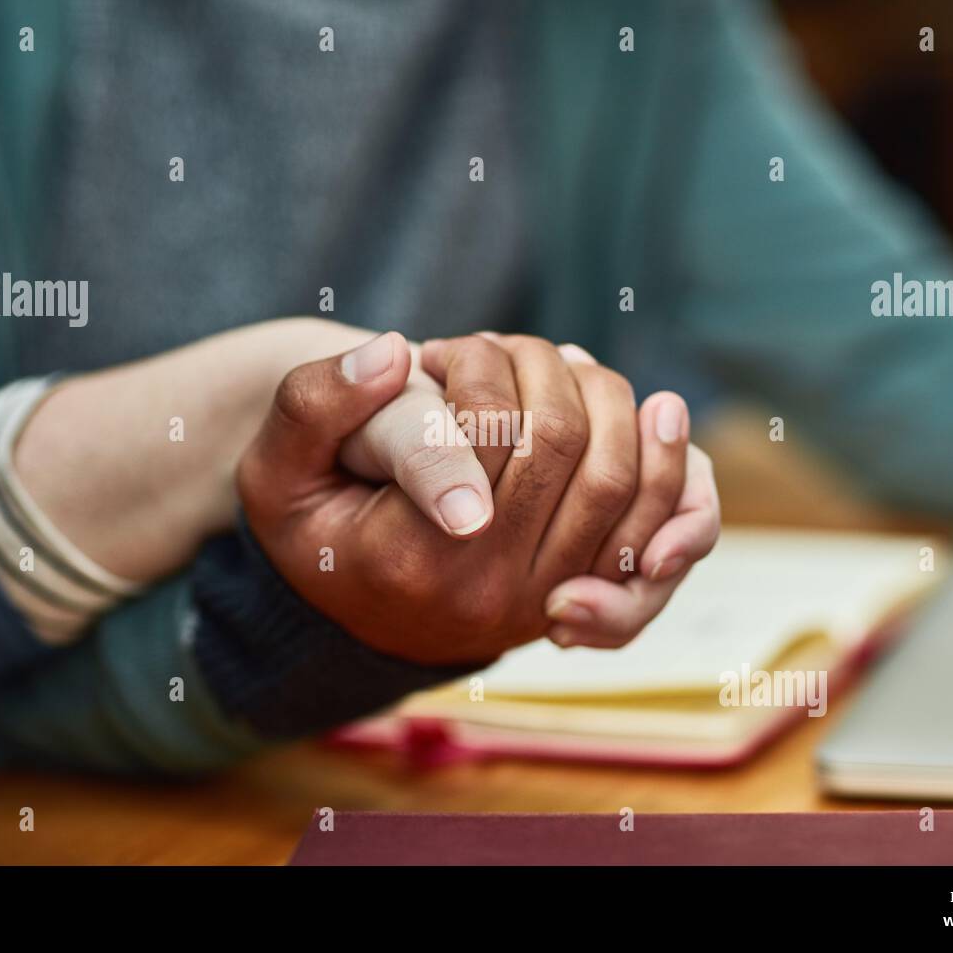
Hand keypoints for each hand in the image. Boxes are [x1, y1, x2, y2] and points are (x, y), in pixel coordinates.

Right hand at [239, 331, 718, 664]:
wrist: (355, 598)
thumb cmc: (315, 519)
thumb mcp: (278, 466)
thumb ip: (316, 404)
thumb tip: (396, 355)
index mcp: (411, 561)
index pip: (486, 436)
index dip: (476, 369)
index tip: (438, 352)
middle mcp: (490, 598)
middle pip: (565, 448)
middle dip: (541, 370)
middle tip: (502, 349)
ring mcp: (549, 604)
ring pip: (624, 481)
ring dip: (606, 398)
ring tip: (563, 366)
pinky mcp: (590, 599)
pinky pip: (667, 538)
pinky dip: (675, 470)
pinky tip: (657, 413)